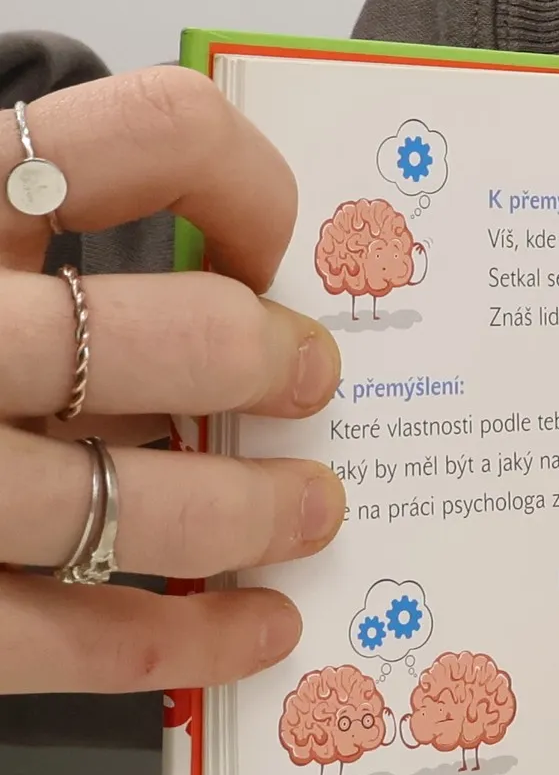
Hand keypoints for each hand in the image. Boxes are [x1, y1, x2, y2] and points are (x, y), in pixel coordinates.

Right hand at [1, 67, 344, 693]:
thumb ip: (33, 259)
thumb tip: (237, 313)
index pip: (146, 138)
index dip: (247, 189)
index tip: (268, 249)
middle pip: (158, 339)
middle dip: (267, 364)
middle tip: (309, 382)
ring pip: (133, 503)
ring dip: (253, 514)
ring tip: (307, 512)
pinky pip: (83, 635)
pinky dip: (195, 636)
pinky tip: (260, 625)